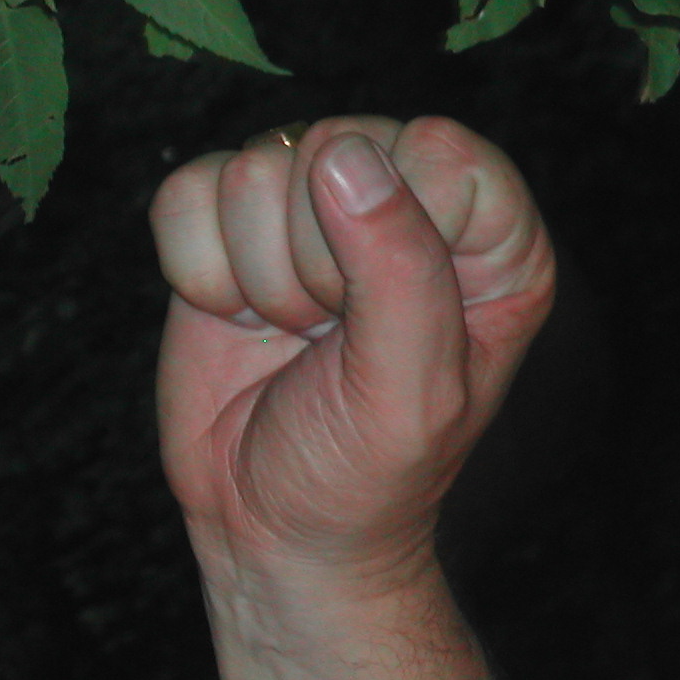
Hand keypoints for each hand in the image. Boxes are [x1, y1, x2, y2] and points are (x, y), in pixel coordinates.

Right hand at [150, 117, 554, 595]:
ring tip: (294, 335)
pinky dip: (198, 269)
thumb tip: (347, 156)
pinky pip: (188, 190)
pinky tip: (239, 318)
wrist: (274, 534)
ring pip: (256, 167)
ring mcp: (315, 202)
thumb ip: (402, 271)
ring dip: (260, 275)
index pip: (439, 151)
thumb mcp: (413, 393)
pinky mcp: (230, 221)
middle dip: (318, 260)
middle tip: (332, 338)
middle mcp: (410, 201)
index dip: (395, 228)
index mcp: (492, 237)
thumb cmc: (367, 474)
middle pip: (336, 146)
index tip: (388, 316)